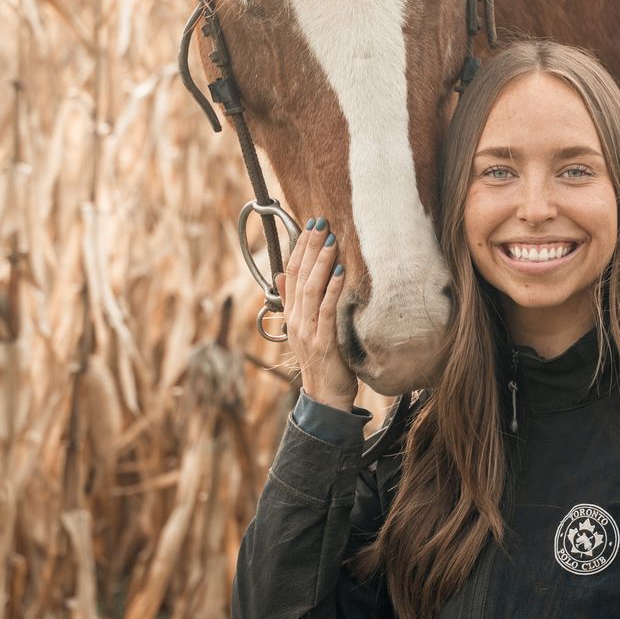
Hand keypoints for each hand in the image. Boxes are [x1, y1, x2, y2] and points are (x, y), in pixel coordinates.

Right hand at [276, 218, 357, 411]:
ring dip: (321, 263)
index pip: (292, 274)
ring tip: (330, 240)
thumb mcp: (306, 328)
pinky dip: (333, 290)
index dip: (300, 248)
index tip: (309, 225)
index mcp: (292, 314)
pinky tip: (339, 272)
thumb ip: (293, 302)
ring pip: (311, 290)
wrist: (325, 396)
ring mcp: (307, 331)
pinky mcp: (322, 342)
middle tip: (320, 222)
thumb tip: (280, 276)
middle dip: (310, 247)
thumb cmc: (323, 360)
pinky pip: (327, 311)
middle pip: (300, 277)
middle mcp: (296, 320)